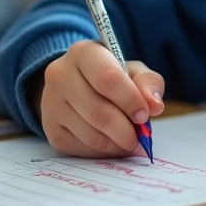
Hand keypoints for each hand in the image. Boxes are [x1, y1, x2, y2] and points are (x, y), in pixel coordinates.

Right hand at [35, 40, 164, 157]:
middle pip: (98, 112)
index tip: (145, 115)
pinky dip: (104, 152)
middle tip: (141, 137)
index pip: (107, 79)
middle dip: (126, 130)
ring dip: (117, 144)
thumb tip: (155, 106)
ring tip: (131, 142)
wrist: (77, 85)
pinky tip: (113, 144)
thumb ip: (149, 83)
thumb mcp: (133, 70)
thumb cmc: (111, 76)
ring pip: (90, 135)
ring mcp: (50, 104)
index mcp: (83, 53)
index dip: (130, 101)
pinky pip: (81, 149)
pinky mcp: (50, 129)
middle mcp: (59, 76)